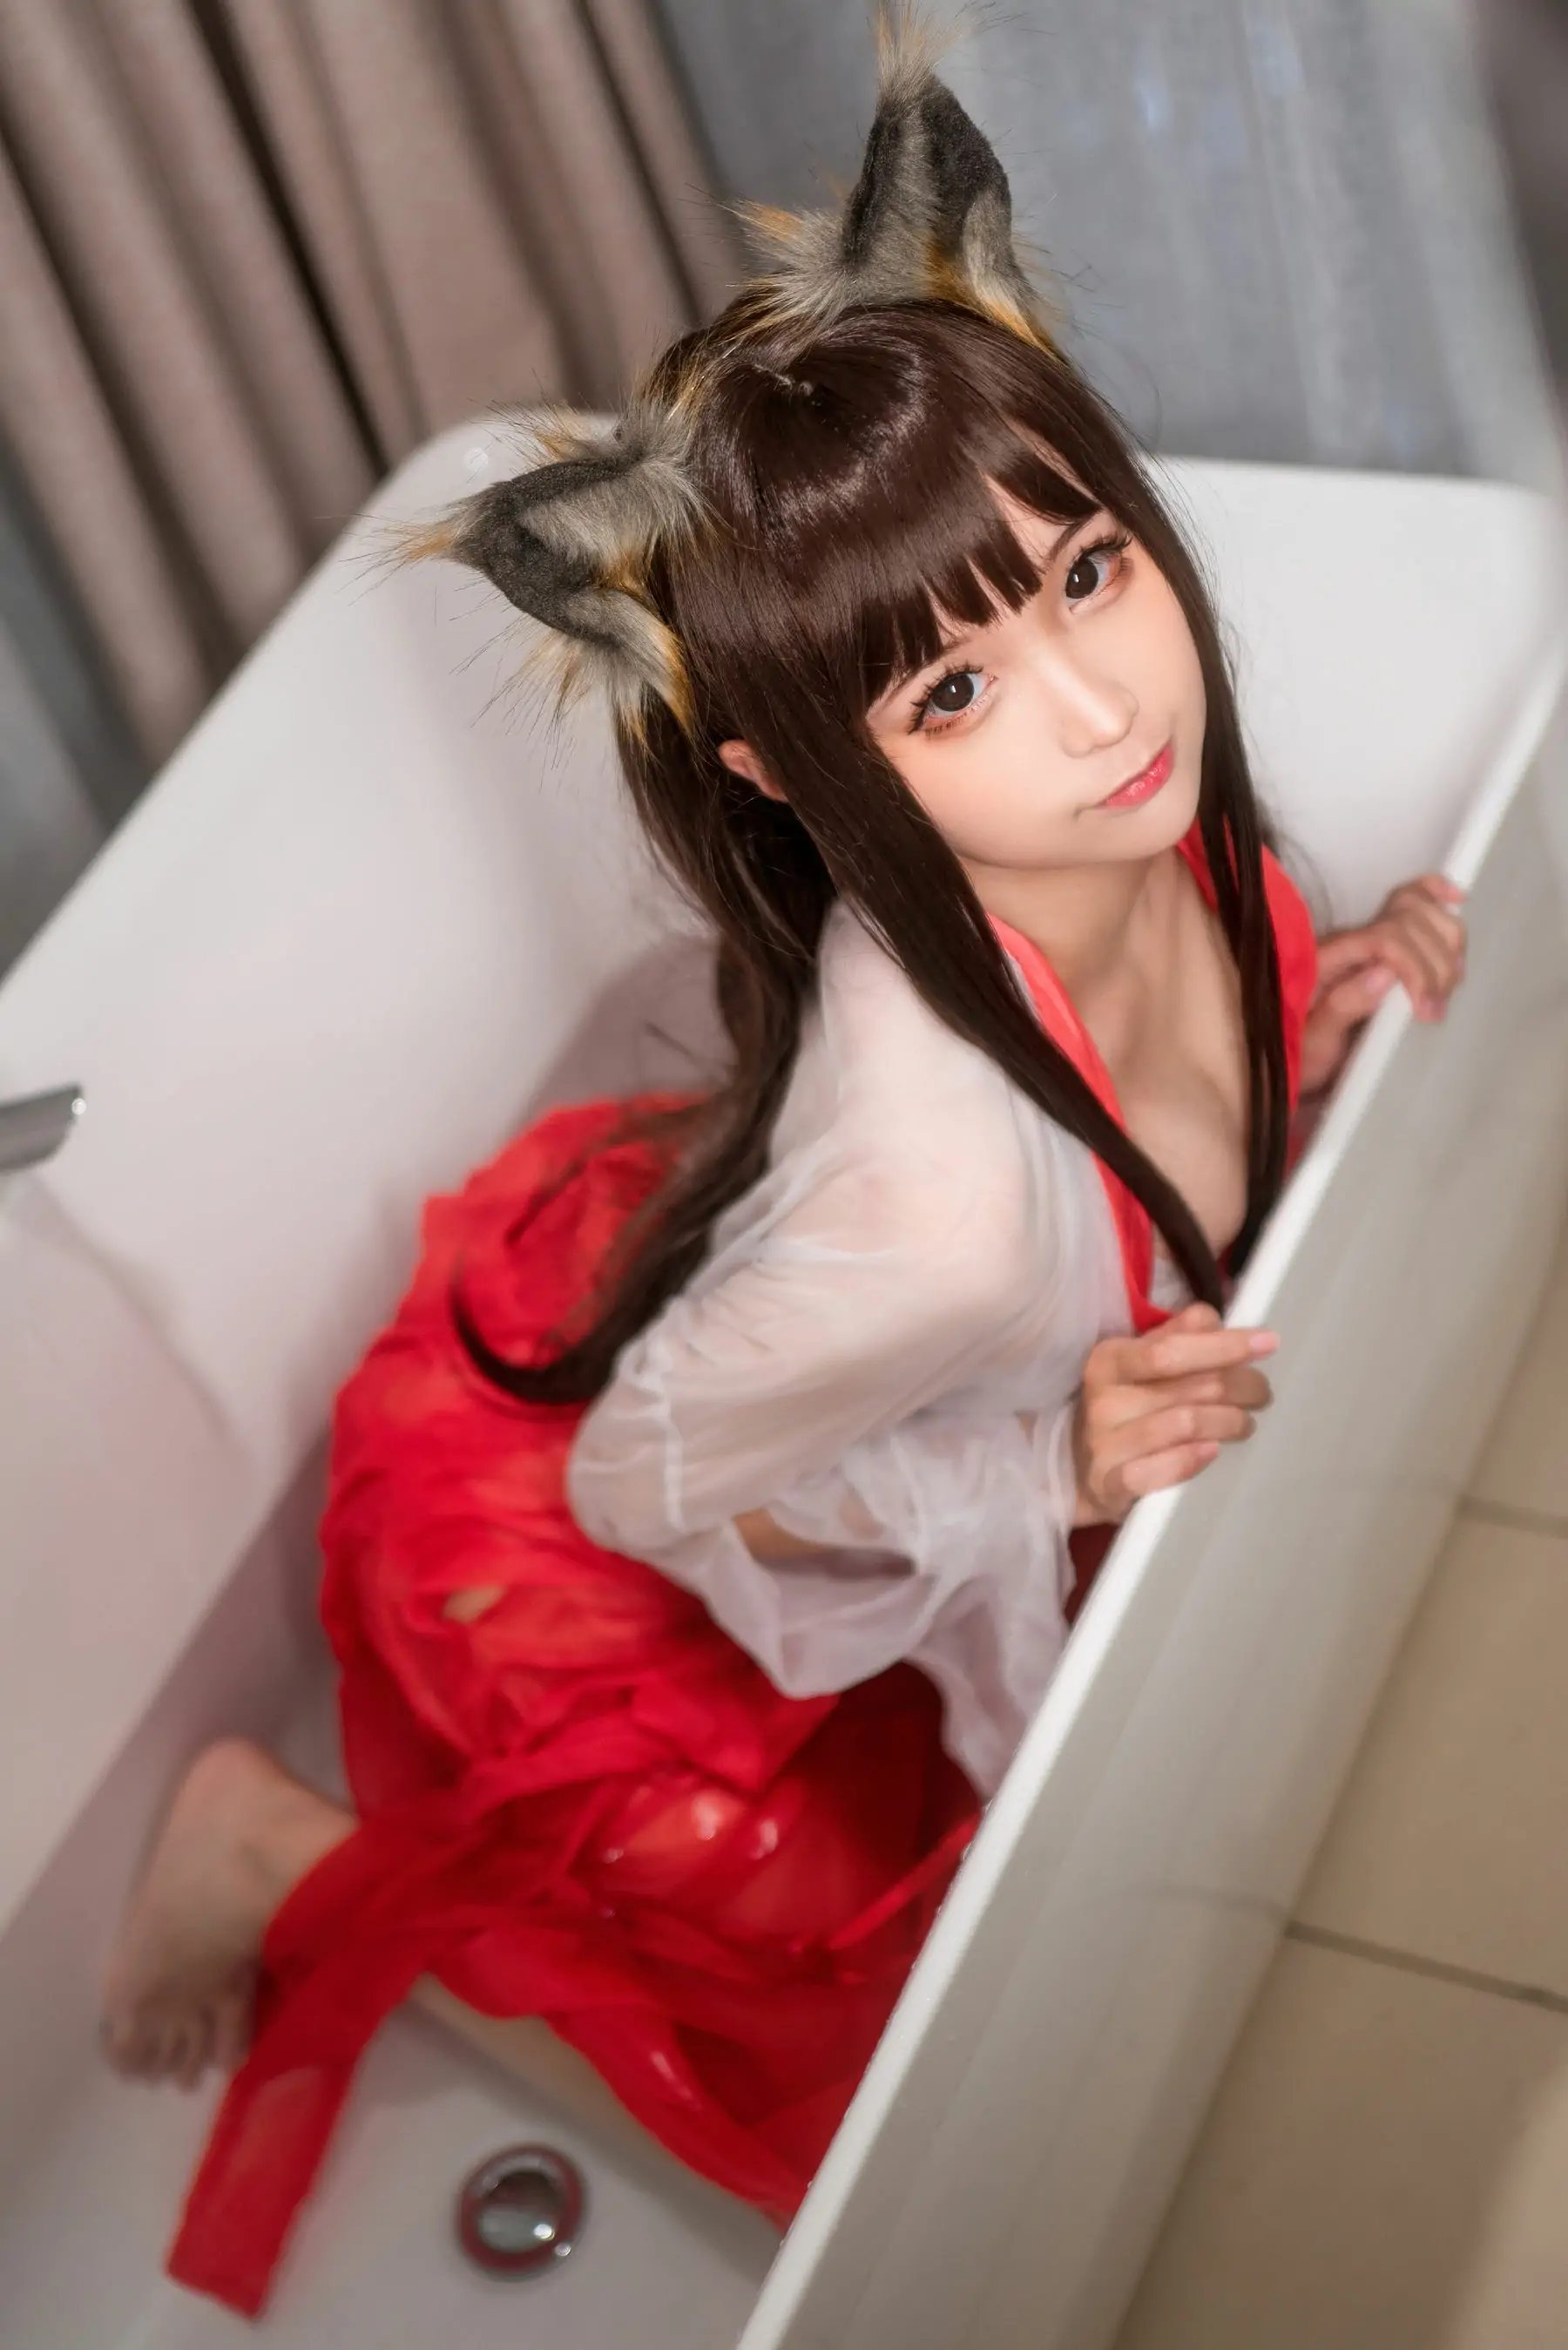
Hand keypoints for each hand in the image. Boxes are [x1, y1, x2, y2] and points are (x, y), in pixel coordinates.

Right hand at [1072, 1302, 1276, 1525]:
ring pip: (1185, 1425)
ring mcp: (1104, 1444)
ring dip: (1230, 1423)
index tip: (1268, 1344)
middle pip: (1193, 1388)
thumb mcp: (1141, 1364)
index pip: (1171, 1349)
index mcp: (1111, 1359)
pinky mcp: (1109, 1485)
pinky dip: (1189, 1461)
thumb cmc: (1126, 1408)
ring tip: (1245, 1424)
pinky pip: (1155, 1473)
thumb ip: (1177, 1336)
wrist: (1081, 1471)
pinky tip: (1212, 1452)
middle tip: (1262, 1394)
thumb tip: (1213, 1319)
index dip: (1224, 1346)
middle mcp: (1103, 1399)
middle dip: (1242, 1388)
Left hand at [1299, 874, 1466, 1098]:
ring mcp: (1364, 934)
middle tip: (1436, 1009)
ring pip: (1416, 907)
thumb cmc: (1299, 1051)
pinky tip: (1456, 899)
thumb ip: (1343, 1006)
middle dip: (1435, 964)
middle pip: (1407, 921)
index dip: (1417, 969)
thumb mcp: (1313, 1042)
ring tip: (1448, 985)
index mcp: (1326, 959)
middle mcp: (1346, 938)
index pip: (1384, 939)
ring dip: (1445, 942)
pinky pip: (1407, 900)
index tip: (1427, 1010)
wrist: (1288, 1053)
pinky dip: (1434, 893)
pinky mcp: (1379, 939)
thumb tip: (1384, 974)